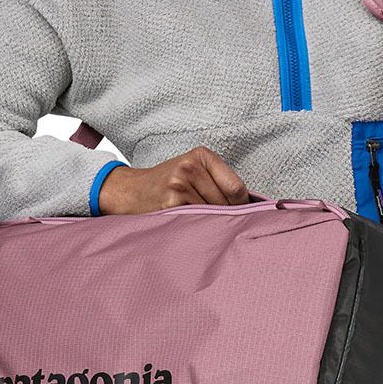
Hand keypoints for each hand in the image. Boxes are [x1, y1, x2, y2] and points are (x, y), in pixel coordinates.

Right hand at [98, 146, 250, 214]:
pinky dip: (198, 228)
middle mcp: (190, 167)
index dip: (242, 206)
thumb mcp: (193, 170)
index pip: (237, 187)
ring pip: (213, 214)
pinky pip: (196, 222)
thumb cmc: (168, 183)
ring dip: (212, 224)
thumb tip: (252, 206)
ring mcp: (179, 185)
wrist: (131, 191)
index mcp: (202, 155)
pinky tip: (191, 226)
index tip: (241, 215)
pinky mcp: (170, 203)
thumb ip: (219, 181)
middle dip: (228, 216)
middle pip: (227, 203)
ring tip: (202, 223)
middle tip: (223, 224)